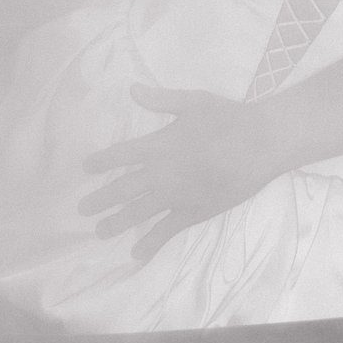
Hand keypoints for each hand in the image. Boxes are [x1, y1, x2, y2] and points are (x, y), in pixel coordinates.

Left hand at [80, 89, 274, 260]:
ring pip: (138, 212)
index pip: (120, 155)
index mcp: (158, 144)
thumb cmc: (229, 118)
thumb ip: (160, 99)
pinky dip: (150, 243)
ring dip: (116, 223)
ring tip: (100, 232)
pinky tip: (136, 253)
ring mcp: (176, 196)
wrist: (261, 143)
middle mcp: (161, 173)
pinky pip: (166, 231)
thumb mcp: (193, 101)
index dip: (101, 161)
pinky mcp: (193, 212)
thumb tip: (132, 89)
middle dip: (100, 199)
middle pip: (122, 188)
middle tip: (82, 209)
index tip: (86, 167)